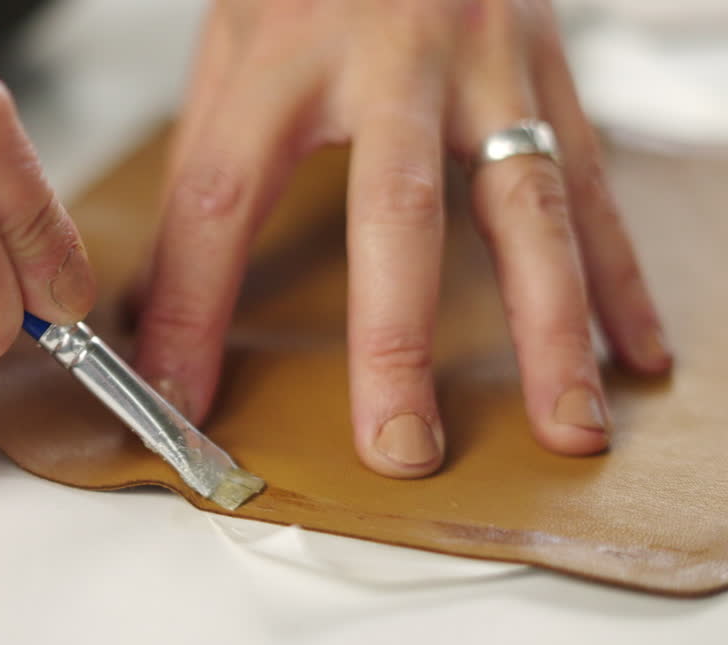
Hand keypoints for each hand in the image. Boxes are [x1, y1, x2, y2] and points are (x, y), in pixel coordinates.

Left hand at [134, 0, 670, 477]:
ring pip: (528, 204)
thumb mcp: (234, 49)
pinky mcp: (550, 71)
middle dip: (397, 341)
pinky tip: (636, 351)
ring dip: (552, 326)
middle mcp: (393, 56)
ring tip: (566, 425)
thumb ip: (209, 169)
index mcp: (284, 53)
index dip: (194, 305)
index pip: (223, 197)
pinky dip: (618, 276)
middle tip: (400, 446)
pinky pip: (593, 184)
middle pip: (394, 211)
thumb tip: (157, 303)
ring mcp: (488, 61)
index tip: (178, 396)